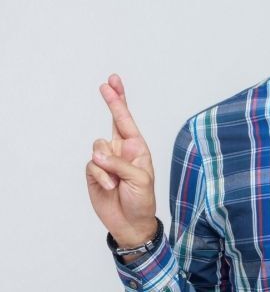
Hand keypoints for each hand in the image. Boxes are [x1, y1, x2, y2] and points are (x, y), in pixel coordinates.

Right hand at [86, 74, 156, 248]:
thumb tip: (97, 156)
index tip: (113, 83)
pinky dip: (101, 177)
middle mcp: (121, 149)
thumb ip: (120, 164)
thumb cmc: (142, 199)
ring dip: (107, 165)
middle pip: (112, 121)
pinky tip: (109, 187)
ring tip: (117, 182)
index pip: (126, 120)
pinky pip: (91, 166)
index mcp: (137, 147)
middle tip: (106, 84)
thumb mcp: (140, 179)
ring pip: (97, 147)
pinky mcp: (94, 173)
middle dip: (111, 101)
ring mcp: (106, 160)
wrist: (131, 223)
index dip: (119, 101)